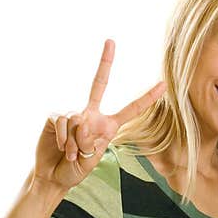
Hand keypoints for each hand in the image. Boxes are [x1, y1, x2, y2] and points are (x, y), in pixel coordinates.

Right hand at [34, 39, 165, 190]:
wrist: (54, 176)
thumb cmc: (76, 169)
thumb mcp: (91, 159)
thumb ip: (90, 141)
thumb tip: (81, 122)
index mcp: (108, 125)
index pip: (131, 109)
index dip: (147, 98)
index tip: (163, 84)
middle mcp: (91, 114)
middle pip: (98, 83)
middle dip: (105, 62)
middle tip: (111, 41)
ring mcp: (73, 113)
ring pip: (79, 120)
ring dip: (76, 143)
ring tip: (72, 155)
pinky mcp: (56, 116)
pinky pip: (64, 122)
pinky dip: (64, 139)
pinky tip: (62, 148)